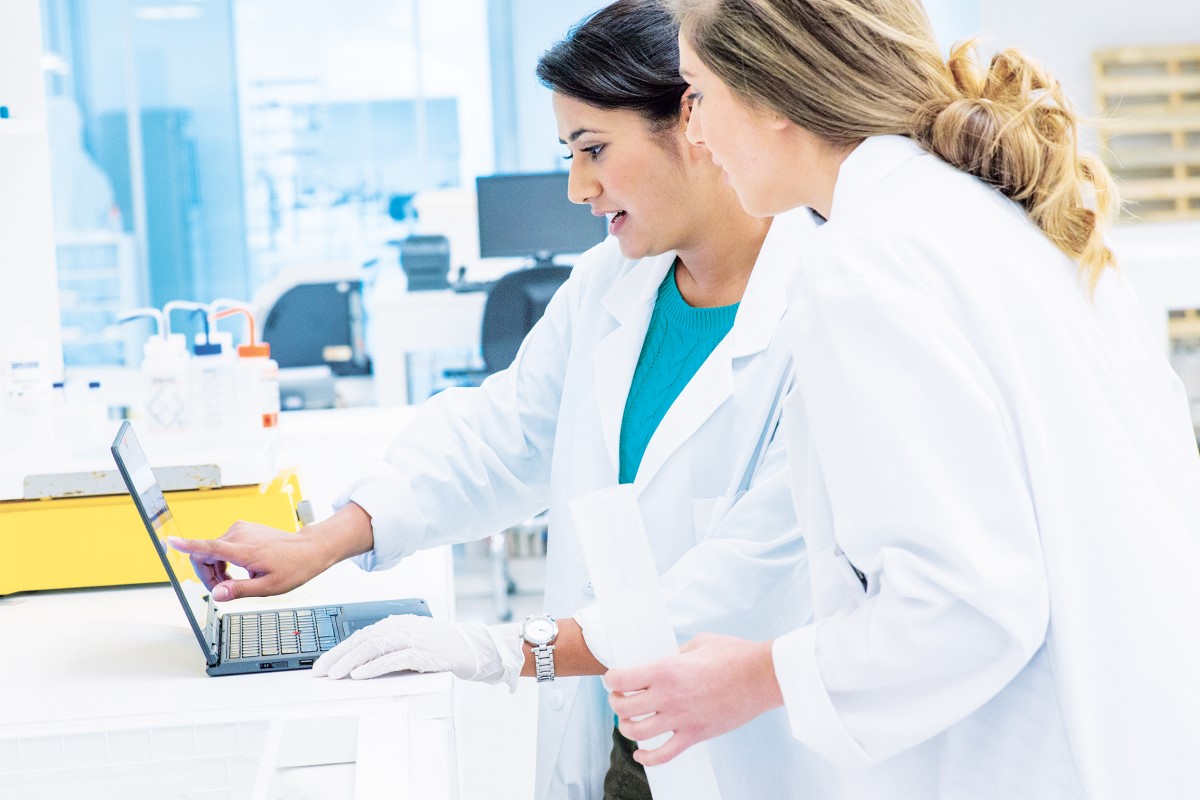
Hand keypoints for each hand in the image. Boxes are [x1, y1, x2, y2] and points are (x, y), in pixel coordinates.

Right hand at [168, 521, 330, 600]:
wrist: (308, 549)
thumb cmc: (293, 568)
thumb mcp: (268, 587)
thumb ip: (239, 590)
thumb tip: (216, 594)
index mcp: (243, 549)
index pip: (208, 547)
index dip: (186, 546)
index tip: (169, 541)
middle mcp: (238, 534)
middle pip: (204, 554)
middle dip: (207, 575)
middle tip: (224, 591)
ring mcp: (240, 529)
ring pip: (211, 551)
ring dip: (216, 569)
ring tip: (235, 581)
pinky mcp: (242, 528)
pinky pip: (221, 545)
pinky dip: (223, 560)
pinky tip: (238, 570)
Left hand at [314, 615, 523, 686]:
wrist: (474, 648)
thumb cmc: (442, 648)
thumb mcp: (412, 643)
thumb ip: (389, 649)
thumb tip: (358, 666)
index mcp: (398, 623)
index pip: (361, 635)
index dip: (339, 650)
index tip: (322, 664)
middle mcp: (402, 626)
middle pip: (363, 640)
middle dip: (338, 656)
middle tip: (320, 671)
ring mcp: (413, 638)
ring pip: (374, 648)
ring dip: (351, 662)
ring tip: (334, 674)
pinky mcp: (423, 652)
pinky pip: (392, 659)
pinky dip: (373, 667)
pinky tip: (359, 675)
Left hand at [606, 633, 782, 766]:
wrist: (762, 676)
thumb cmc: (734, 655)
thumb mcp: (698, 643)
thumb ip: (676, 654)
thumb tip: (664, 662)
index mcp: (666, 670)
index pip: (621, 679)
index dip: (611, 679)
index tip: (613, 678)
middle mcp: (668, 697)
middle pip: (623, 707)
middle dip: (616, 701)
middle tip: (620, 696)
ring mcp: (681, 719)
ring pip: (637, 732)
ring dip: (626, 727)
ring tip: (629, 720)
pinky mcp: (696, 736)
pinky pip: (664, 755)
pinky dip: (647, 758)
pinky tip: (640, 754)